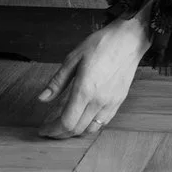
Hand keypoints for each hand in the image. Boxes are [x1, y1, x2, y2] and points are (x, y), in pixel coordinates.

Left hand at [37, 16, 150, 137]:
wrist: (129, 38)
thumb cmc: (102, 44)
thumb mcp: (74, 57)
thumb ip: (58, 81)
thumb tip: (42, 98)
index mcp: (85, 90)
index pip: (66, 122)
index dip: (52, 130)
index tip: (43, 129)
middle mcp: (99, 100)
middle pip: (76, 129)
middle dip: (60, 133)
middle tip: (51, 129)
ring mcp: (111, 101)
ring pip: (90, 129)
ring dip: (76, 131)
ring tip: (66, 126)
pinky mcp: (119, 99)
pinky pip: (104, 121)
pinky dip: (91, 126)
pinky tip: (84, 118)